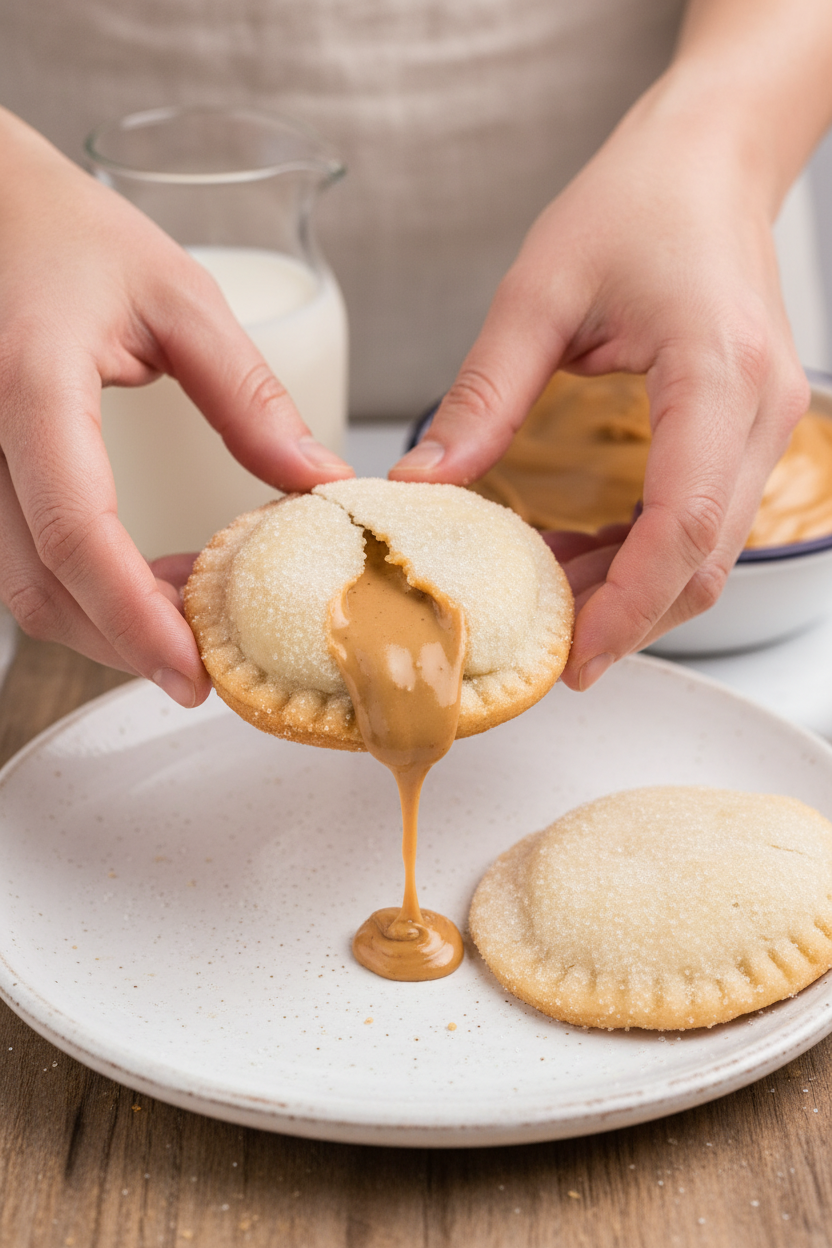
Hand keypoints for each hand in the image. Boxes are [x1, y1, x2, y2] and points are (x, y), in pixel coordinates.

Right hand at [0, 110, 353, 704]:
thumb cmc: (73, 234)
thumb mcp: (178, 298)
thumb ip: (247, 395)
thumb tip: (318, 482)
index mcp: (31, 386)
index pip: (75, 530)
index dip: (133, 615)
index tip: (192, 671)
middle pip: (40, 585)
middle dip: (128, 640)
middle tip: (215, 658)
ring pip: (23, 587)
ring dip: (109, 622)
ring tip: (198, 615)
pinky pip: (20, 559)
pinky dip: (87, 591)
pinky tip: (152, 580)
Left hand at [390, 56, 815, 689]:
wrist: (710, 161)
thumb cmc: (638, 201)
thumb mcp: (539, 292)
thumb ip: (484, 397)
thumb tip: (424, 485)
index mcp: (715, 372)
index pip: (683, 524)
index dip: (628, 607)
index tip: (572, 661)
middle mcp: (757, 411)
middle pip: (703, 561)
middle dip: (625, 619)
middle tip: (543, 652)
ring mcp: (761, 424)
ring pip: (708, 553)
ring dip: (631, 593)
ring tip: (546, 605)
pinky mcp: (743, 430)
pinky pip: (701, 520)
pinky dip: (642, 555)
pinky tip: (578, 557)